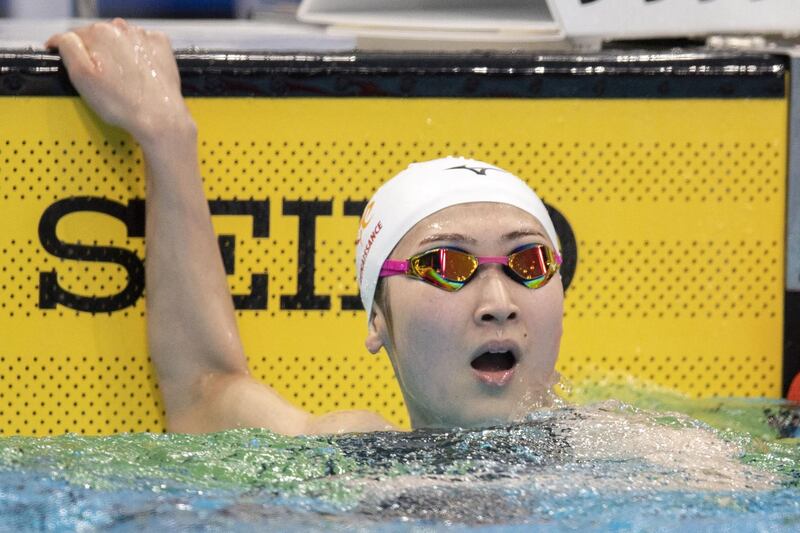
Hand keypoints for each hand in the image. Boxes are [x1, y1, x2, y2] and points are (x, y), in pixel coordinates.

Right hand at [45, 19, 192, 144]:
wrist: (160, 117)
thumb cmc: (122, 103)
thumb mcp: (81, 76)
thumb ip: (67, 48)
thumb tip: (62, 38)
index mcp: (100, 33)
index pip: (74, 37)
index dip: (70, 52)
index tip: (72, 64)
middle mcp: (123, 29)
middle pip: (99, 37)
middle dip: (96, 54)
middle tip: (102, 79)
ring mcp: (144, 37)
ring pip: (121, 41)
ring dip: (118, 54)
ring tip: (123, 79)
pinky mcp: (161, 47)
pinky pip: (143, 46)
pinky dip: (139, 55)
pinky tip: (139, 73)